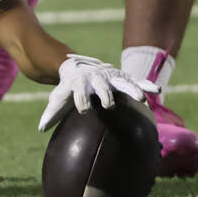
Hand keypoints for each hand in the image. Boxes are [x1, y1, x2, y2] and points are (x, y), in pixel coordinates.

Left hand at [38, 54, 159, 131]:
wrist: (78, 67)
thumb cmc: (68, 88)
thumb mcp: (60, 97)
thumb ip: (52, 113)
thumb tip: (41, 129)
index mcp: (79, 83)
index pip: (79, 92)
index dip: (81, 100)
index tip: (83, 110)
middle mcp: (96, 79)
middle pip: (101, 87)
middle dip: (105, 94)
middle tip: (109, 104)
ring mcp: (110, 77)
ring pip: (122, 83)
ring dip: (131, 89)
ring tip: (140, 98)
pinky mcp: (122, 78)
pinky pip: (136, 81)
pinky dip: (146, 85)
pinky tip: (156, 92)